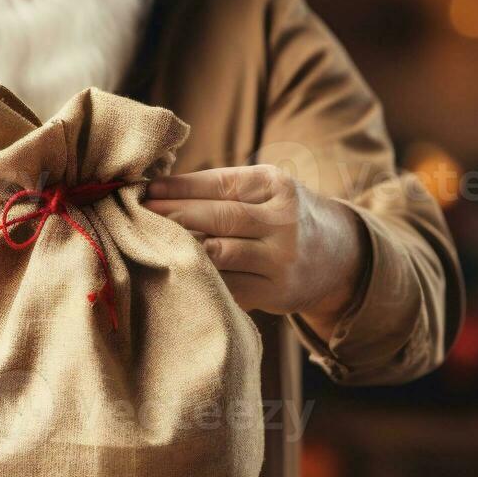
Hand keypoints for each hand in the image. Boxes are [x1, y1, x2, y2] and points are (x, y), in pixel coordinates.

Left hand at [142, 165, 365, 325]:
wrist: (338, 257)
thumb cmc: (284, 215)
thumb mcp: (267, 190)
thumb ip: (223, 188)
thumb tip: (158, 189)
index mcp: (278, 186)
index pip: (220, 183)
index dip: (179, 187)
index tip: (147, 190)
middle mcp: (284, 222)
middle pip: (218, 217)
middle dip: (174, 214)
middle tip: (139, 214)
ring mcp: (281, 260)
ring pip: (219, 254)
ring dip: (181, 248)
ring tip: (151, 241)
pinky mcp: (275, 293)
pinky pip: (227, 286)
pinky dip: (199, 277)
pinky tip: (175, 270)